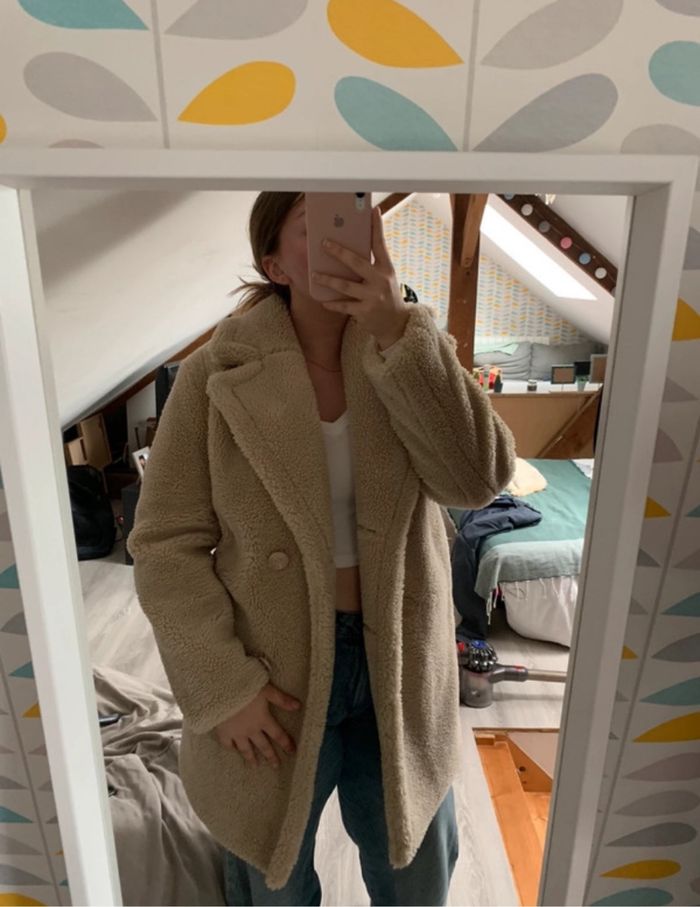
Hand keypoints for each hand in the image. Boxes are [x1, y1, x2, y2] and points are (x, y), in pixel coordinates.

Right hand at [214, 683, 300, 768]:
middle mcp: (251, 730)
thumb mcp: (267, 690)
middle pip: (263, 746)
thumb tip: (298, 706)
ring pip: (246, 749)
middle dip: (270, 756)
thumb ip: (281, 699)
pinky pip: (227, 744)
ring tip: (255, 766)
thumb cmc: (245, 688)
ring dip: (251, 758)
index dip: (286, 743)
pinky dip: (231, 749)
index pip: (277, 734)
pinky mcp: (223, 732)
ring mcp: (236, 733)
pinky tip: (233, 751)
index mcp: (263, 720)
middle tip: (276, 766)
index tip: (292, 752)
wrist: (222, 691)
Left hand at [311, 206, 410, 348]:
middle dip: (339, 252)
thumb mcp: (385, 275)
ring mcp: (373, 296)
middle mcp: (380, 280)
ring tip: (314, 274)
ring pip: (346, 286)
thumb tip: (350, 247)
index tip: (372, 210)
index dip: (376, 227)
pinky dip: (333, 304)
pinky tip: (323, 301)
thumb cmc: (385, 293)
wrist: (396, 322)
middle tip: (323, 242)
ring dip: (328, 280)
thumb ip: (372, 262)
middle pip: (357, 262)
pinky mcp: (366, 311)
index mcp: (386, 267)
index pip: (380, 244)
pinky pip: (345, 306)